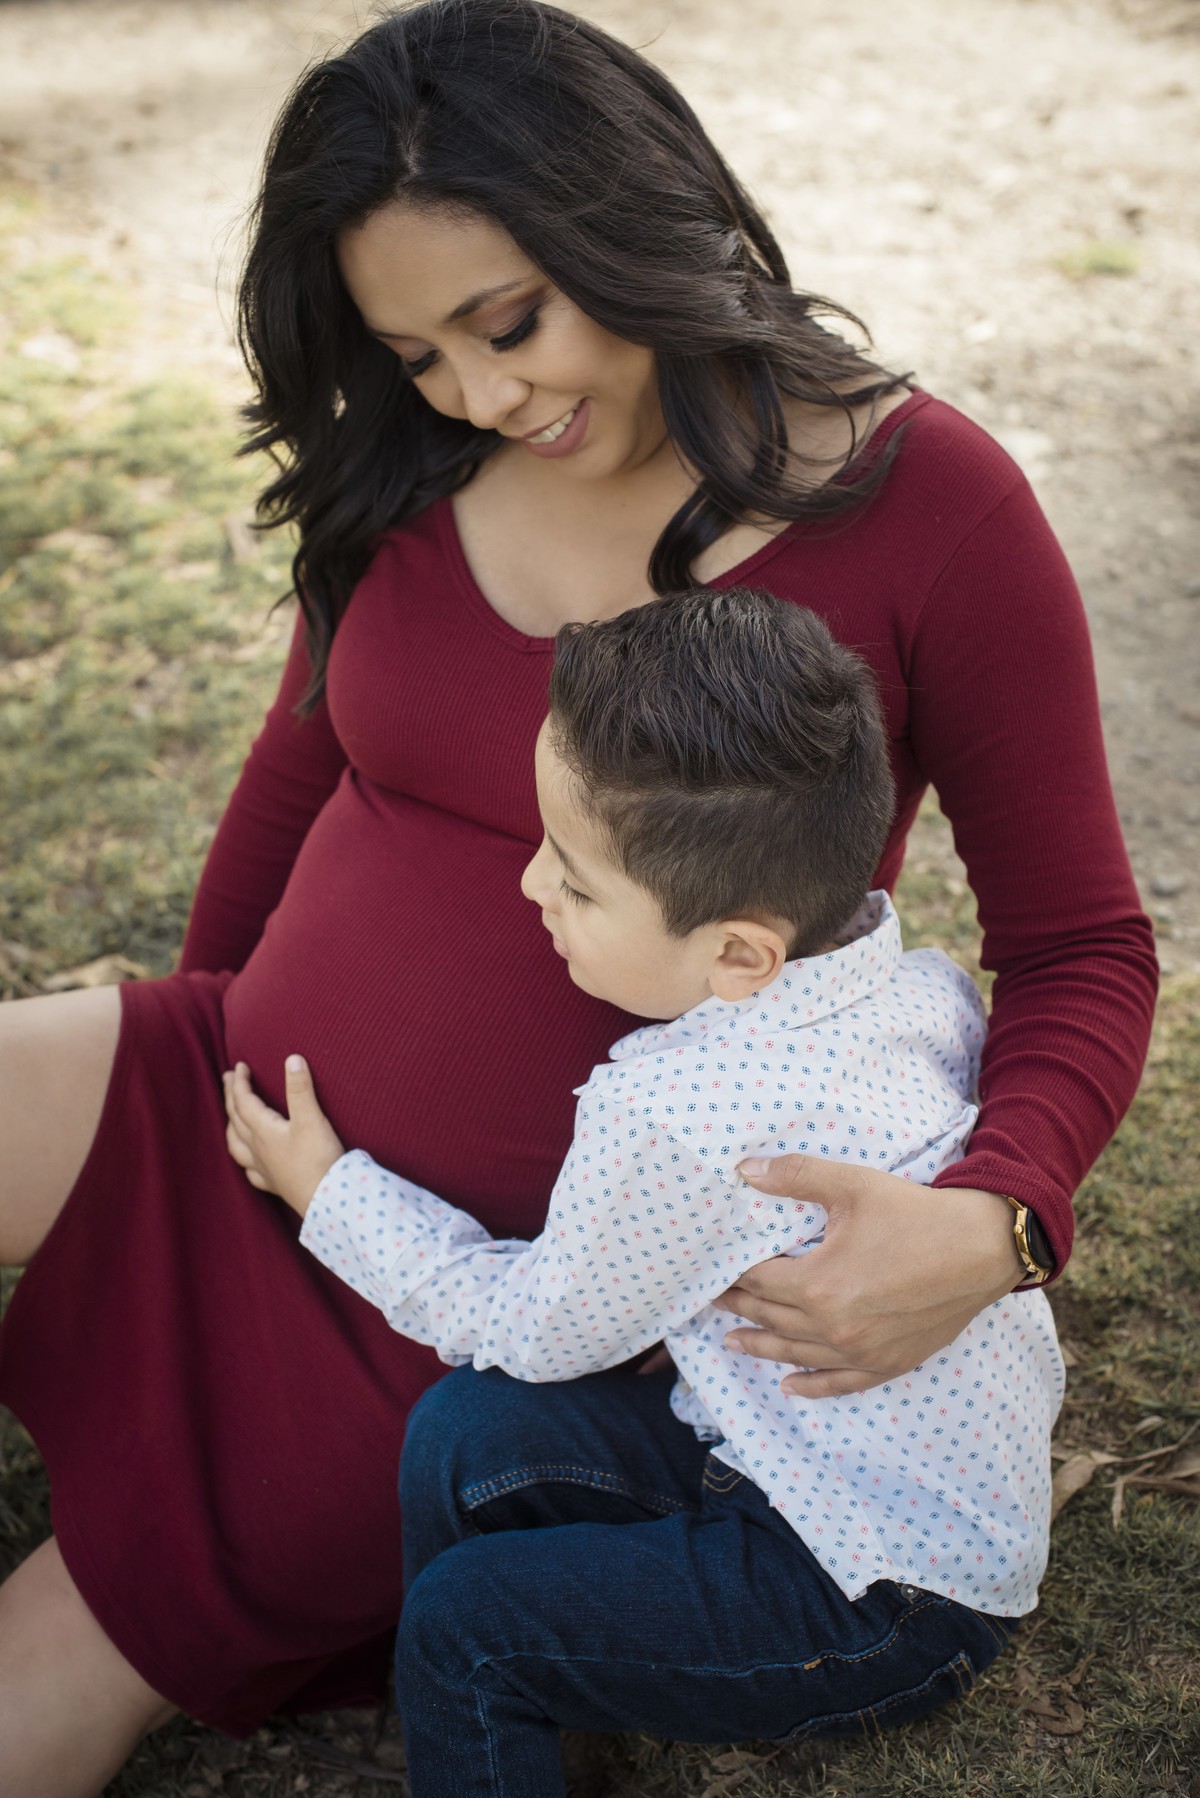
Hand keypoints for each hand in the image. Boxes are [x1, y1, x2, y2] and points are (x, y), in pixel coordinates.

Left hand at [223, 1056, 343, 1216]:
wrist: (327, 1199)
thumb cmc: (319, 1159)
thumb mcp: (312, 1119)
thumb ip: (300, 1089)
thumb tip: (292, 1059)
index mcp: (263, 1131)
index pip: (243, 1101)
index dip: (240, 1082)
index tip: (239, 1065)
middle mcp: (257, 1150)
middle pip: (235, 1120)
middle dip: (231, 1097)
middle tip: (228, 1079)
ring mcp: (264, 1169)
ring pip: (237, 1146)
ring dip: (231, 1127)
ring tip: (231, 1118)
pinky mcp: (275, 1184)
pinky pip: (252, 1171)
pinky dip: (247, 1160)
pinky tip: (251, 1162)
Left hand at [717, 1156, 1022, 1398]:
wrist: (983, 1248)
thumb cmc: (917, 1214)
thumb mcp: (852, 1185)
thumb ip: (795, 1177)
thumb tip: (744, 1170)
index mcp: (818, 1285)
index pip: (759, 1281)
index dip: (732, 1275)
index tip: (712, 1272)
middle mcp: (833, 1327)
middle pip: (771, 1318)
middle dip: (738, 1308)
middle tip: (712, 1302)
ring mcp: (861, 1351)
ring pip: (796, 1353)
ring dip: (761, 1347)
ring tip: (732, 1342)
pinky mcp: (888, 1362)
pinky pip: (841, 1383)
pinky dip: (812, 1384)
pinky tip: (791, 1385)